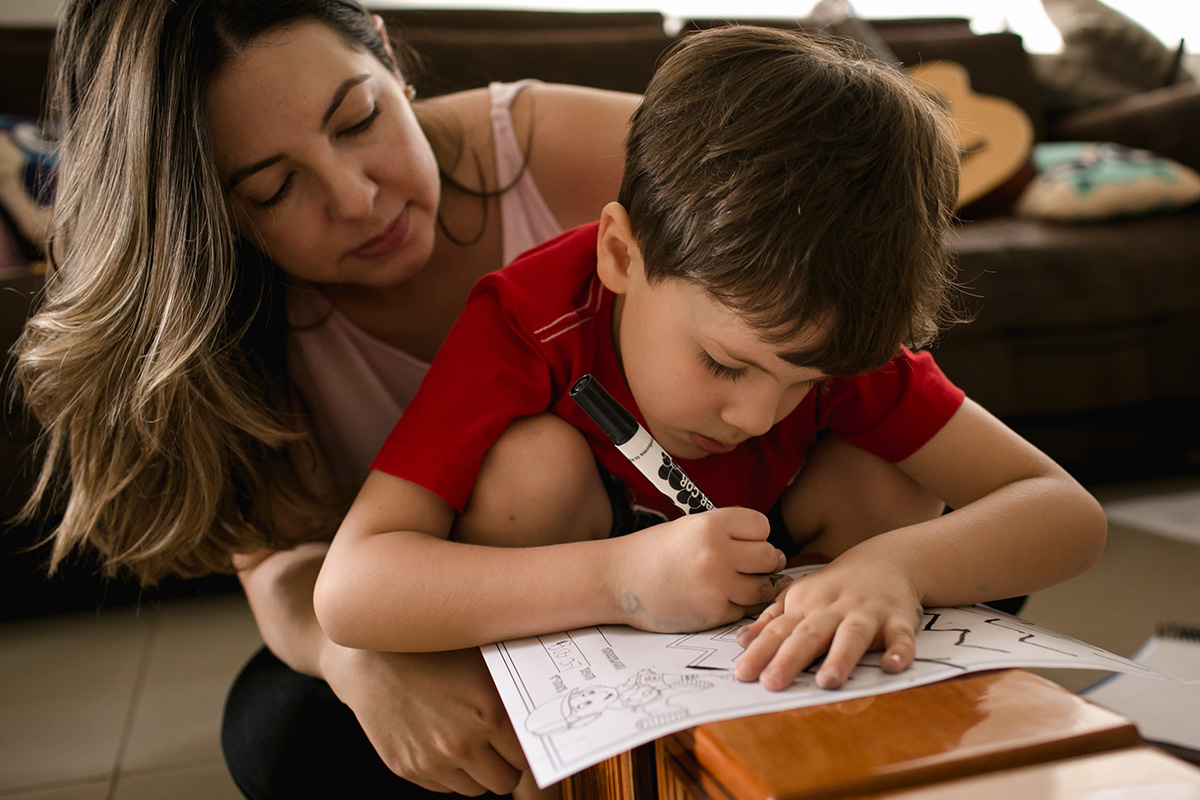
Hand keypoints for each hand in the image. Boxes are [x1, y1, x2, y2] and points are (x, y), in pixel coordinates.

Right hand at [322, 645, 525, 794]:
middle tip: (496, 744)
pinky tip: (438, 740)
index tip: (518, 739)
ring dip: (476, 770)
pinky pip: (445, 787)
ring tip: (465, 739)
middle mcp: (462, 743)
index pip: (527, 756)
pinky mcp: (407, 769)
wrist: (370, 660)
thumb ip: (509, 694)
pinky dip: (448, 772)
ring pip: (475, 789)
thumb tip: (544, 711)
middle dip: (504, 764)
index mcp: (488, 714)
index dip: (523, 747)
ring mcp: (432, 760)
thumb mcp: (480, 663)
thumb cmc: (430, 653)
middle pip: (505, 781)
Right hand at [614, 507, 788, 631]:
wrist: (618, 579)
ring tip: (727, 582)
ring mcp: (717, 585)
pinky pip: (744, 609)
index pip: (762, 526)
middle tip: (740, 566)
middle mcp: (717, 552)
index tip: (739, 542)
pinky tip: (713, 598)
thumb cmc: (655, 552)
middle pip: (770, 556)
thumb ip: (731, 534)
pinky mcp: (713, 612)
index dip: (754, 536)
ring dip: (752, 586)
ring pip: (763, 587)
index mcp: (711, 524)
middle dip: (760, 562)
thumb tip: (776, 555)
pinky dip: (734, 606)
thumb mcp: (691, 527)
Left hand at [732, 553, 922, 690]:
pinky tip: (892, 666)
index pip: (779, 631)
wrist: (885, 559)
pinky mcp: (899, 618)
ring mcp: (867, 613)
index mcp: (807, 607)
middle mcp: (834, 610)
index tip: (743, 674)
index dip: (760, 652)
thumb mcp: (800, 596)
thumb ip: (773, 619)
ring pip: (852, 635)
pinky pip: (901, 636)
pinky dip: (900, 651)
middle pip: (810, 634)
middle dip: (790, 658)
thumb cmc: (835, 586)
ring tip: (828, 682)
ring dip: (840, 657)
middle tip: (772, 683)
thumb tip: (742, 641)